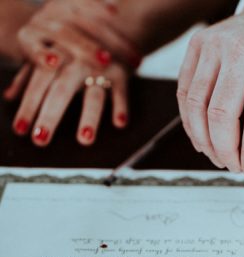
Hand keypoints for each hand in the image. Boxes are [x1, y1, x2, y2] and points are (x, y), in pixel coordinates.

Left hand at [4, 0, 136, 145]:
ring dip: (89, 117)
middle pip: (61, 90)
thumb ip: (30, 73)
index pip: (37, 82)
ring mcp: (101, 66)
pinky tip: (119, 124)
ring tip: (84, 140)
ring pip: (93, 93)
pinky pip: (122, 91)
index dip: (29, 104)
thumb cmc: (75, 38)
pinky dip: (121, 106)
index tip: (20, 129)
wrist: (114, 18)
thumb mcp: (51, 48)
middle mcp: (76, 59)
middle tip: (41, 139)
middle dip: (50, 115)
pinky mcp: (123, 71)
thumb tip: (9, 96)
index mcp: (54, 53)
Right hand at [177, 0, 243, 177]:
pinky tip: (203, 137)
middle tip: (234, 166)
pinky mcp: (197, 45)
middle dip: (226, 151)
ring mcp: (216, 45)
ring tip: (219, 156)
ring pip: (196, 106)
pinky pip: (185, 92)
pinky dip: (190, 122)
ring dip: (205, 141)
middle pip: (221, 115)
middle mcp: (243, 50)